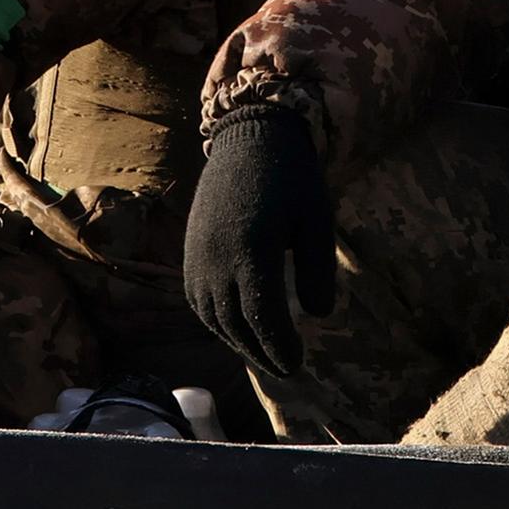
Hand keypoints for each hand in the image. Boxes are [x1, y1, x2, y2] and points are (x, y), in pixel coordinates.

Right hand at [184, 107, 336, 376]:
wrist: (248, 138)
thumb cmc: (293, 177)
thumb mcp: (317, 220)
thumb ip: (316, 269)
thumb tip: (318, 315)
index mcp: (251, 250)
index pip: (261, 316)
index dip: (278, 346)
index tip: (298, 365)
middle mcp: (215, 259)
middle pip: (234, 323)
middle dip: (260, 352)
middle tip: (286, 370)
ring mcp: (196, 256)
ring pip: (212, 316)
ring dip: (237, 341)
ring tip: (265, 355)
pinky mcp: (189, 251)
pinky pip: (198, 300)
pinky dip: (217, 321)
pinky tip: (238, 329)